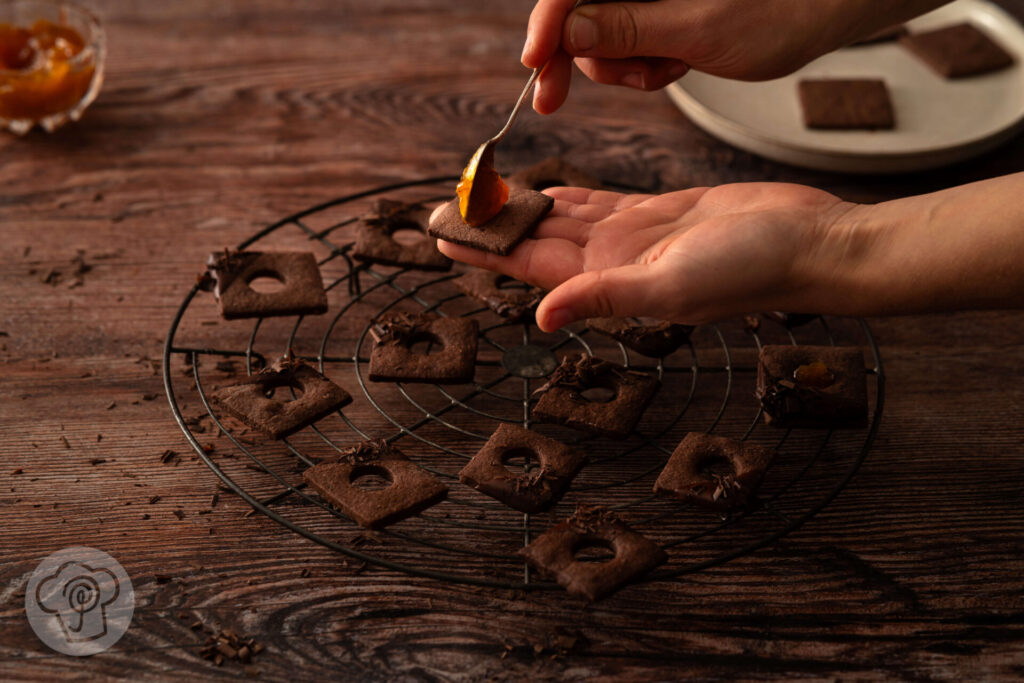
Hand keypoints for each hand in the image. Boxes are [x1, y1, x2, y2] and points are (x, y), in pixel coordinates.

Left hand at [435, 183, 851, 331]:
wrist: (806, 244)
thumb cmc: (753, 271)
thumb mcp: (672, 286)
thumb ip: (606, 297)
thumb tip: (541, 317)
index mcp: (608, 280)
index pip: (528, 265)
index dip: (484, 251)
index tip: (441, 238)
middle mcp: (614, 261)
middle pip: (535, 241)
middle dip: (492, 227)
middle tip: (448, 209)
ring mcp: (636, 237)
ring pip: (563, 220)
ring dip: (524, 211)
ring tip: (486, 200)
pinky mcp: (661, 214)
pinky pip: (600, 203)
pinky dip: (569, 198)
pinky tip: (547, 193)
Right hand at [524, 0, 948, 113]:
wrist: (828, 9)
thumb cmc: (780, 11)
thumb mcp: (699, 28)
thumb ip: (628, 28)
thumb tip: (567, 32)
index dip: (547, 23)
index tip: (536, 64)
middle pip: (574, 10)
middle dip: (578, 55)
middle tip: (554, 100)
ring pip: (597, 32)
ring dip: (620, 66)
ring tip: (665, 72)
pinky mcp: (657, 5)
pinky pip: (624, 39)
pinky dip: (641, 63)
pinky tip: (675, 66)